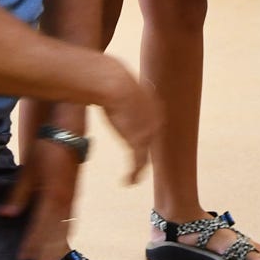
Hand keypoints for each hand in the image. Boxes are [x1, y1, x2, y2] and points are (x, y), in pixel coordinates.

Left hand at [0, 135, 79, 259]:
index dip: (32, 243)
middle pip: (57, 232)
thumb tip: (5, 216)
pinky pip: (70, 220)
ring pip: (66, 228)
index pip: (41, 226)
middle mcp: (66, 199)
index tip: (22, 258)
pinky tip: (60, 243)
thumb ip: (18, 194)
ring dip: (58, 246)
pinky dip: (64, 234)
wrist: (67, 129)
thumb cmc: (46, 146)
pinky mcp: (74, 194)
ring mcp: (73, 197)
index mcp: (54, 194)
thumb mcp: (28, 169)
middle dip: (48, 252)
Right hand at [99, 68, 161, 184]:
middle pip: (151, 139)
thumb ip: (117, 88)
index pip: (151, 122)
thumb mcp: (118, 83)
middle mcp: (156, 119)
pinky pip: (139, 163)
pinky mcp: (139, 143)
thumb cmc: (110, 78)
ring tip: (133, 175)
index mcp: (153, 104)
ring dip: (139, 166)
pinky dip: (133, 174)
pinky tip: (128, 181)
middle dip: (146, 150)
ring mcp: (149, 132)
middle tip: (140, 162)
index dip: (145, 132)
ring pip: (146, 154)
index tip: (139, 140)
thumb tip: (103, 79)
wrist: (114, 83)